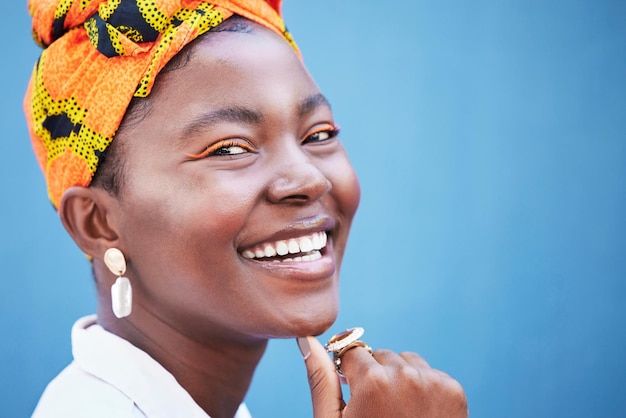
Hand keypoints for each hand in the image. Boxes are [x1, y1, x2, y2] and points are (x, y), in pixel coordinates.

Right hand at [297, 336, 467, 417]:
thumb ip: (322, 380)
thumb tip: (307, 341)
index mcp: (373, 382)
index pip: (352, 352)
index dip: (349, 373)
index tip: (353, 393)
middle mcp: (406, 375)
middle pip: (380, 356)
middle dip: (374, 376)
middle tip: (375, 410)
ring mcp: (434, 382)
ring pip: (406, 362)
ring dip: (399, 378)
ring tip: (396, 412)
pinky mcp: (454, 391)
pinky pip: (430, 373)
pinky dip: (422, 388)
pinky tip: (416, 414)